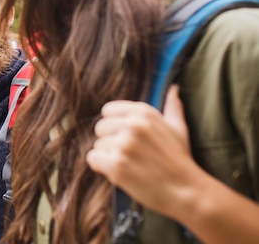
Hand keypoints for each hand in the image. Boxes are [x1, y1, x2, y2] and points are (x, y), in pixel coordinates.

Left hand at [86, 85, 199, 218]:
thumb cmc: (181, 160)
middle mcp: (132, 124)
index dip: (113, 126)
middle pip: (100, 128)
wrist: (188, 192)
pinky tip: (120, 172)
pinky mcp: (116, 164)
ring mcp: (123, 144)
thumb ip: (172, 107)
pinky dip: (102, 167)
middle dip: (110, 142)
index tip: (125, 138)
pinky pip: (92, 159)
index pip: (107, 110)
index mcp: (143, 112)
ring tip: (130, 166)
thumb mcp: (179, 128)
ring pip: (97, 145)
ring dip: (108, 157)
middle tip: (129, 155)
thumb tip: (173, 88)